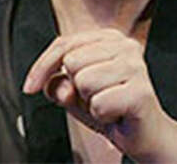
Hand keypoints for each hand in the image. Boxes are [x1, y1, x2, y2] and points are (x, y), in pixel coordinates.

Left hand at [23, 28, 171, 159]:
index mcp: (110, 39)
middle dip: (76, 88)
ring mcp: (135, 67)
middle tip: (96, 98)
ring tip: (108, 105)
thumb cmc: (112, 109)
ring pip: (83, 82)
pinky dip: (101, 116)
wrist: (146, 136)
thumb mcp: (76, 94)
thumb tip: (59, 86)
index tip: (30, 86)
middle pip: (72, 61)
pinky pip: (98, 104)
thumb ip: (59, 84)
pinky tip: (116, 114)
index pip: (64, 43)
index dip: (43, 66)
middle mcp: (126, 46)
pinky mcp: (140, 92)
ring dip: (90, 102)